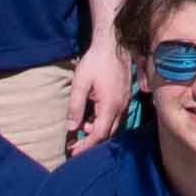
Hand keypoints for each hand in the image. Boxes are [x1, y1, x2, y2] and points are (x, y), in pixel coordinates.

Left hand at [69, 37, 131, 155]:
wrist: (113, 44)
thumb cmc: (95, 61)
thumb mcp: (80, 83)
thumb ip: (75, 106)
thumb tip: (71, 128)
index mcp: (110, 106)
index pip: (99, 134)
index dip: (86, 145)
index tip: (73, 151)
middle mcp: (121, 107)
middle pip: (108, 134)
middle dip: (91, 142)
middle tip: (75, 145)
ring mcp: (125, 103)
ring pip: (113, 126)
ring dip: (97, 131)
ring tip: (82, 128)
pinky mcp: (124, 98)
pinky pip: (115, 117)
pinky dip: (103, 122)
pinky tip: (92, 118)